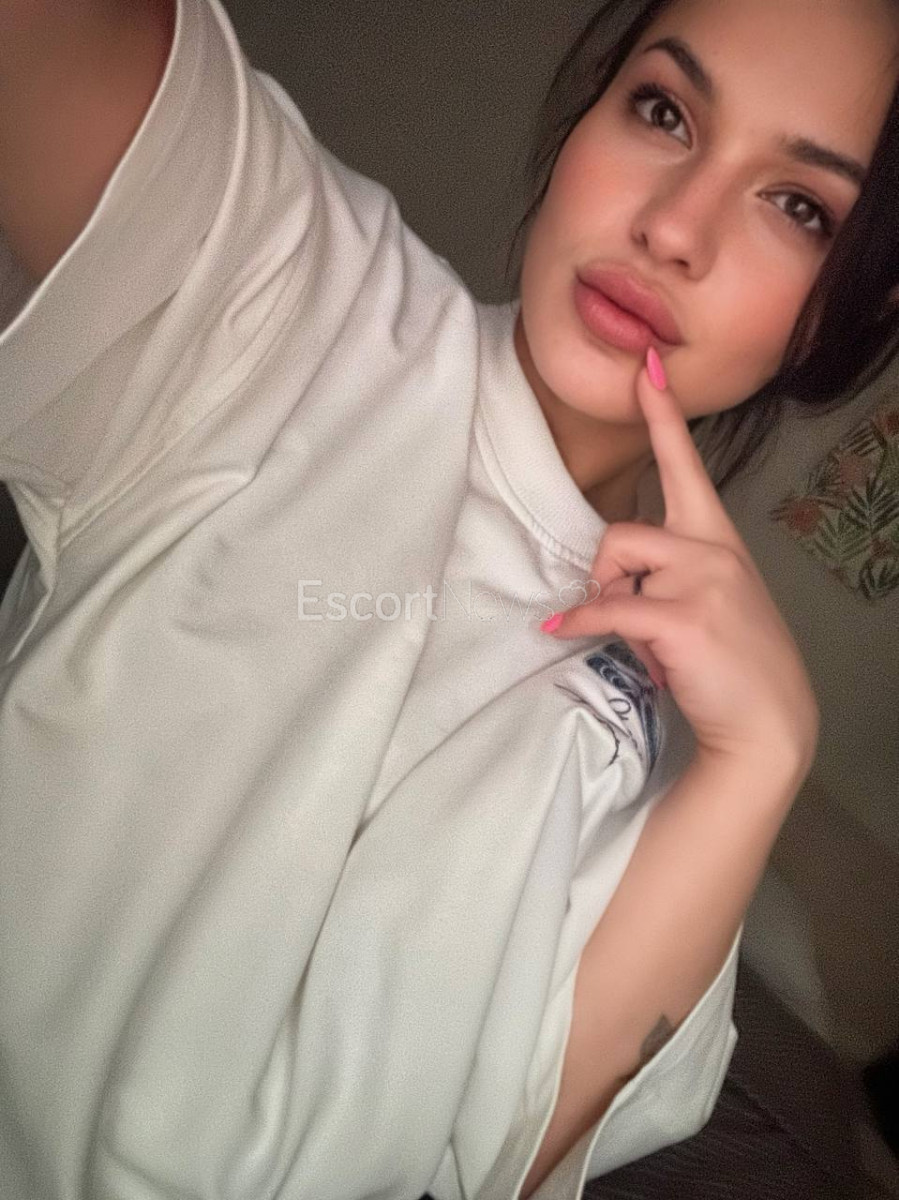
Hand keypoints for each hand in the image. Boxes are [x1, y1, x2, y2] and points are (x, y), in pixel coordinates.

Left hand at [542, 349, 819, 772]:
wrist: (767, 722)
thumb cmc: (729, 663)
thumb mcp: (704, 604)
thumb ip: (665, 577)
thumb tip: (609, 584)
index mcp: (717, 539)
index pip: (687, 465)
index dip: (663, 415)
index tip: (647, 365)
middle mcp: (713, 548)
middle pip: (620, 531)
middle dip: (604, 573)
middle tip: (619, 610)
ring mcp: (702, 578)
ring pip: (612, 565)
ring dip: (607, 603)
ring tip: (642, 641)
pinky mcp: (682, 616)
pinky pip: (606, 607)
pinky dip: (579, 622)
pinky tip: (560, 632)